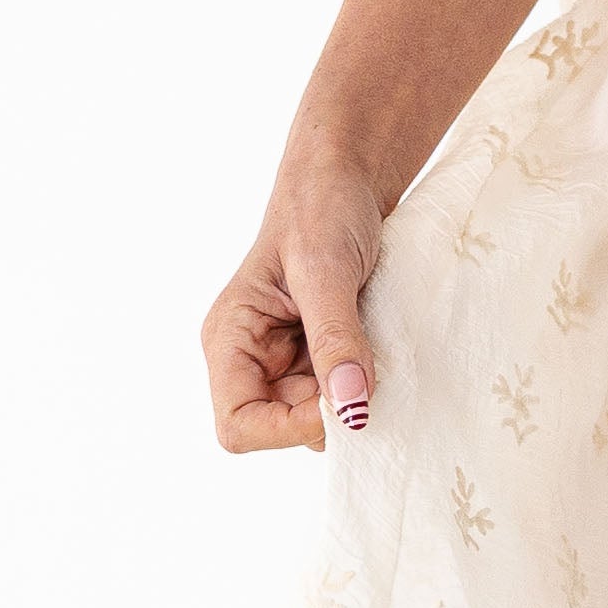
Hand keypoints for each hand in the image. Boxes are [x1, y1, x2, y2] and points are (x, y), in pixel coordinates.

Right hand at [203, 146, 384, 452]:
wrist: (348, 177)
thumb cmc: (320, 207)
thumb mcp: (326, 271)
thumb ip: (335, 339)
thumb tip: (351, 409)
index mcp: (230, 338)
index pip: (238, 425)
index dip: (284, 430)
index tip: (337, 405)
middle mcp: (251, 358)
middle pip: (280, 428)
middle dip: (325, 413)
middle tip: (365, 372)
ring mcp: (286, 359)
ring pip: (316, 418)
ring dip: (350, 398)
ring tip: (372, 349)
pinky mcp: (319, 356)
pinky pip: (340, 395)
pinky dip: (363, 384)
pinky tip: (377, 350)